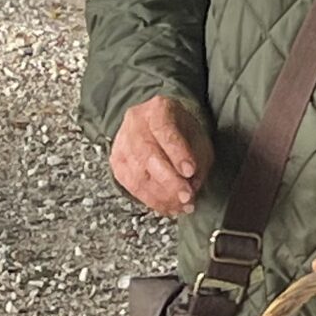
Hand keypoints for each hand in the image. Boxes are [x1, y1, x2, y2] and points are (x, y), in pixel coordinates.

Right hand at [110, 95, 214, 217]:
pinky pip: (131, 186)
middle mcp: (135, 123)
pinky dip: (151, 200)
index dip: (177, 153)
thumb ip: (199, 159)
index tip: (189, 171)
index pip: (164, 130)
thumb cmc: (179, 129)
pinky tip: (166, 206)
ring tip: (180, 205)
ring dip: (161, 196)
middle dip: (169, 181)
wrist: (157, 125)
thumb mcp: (198, 136)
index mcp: (158, 109)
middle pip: (147, 155)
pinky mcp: (117, 162)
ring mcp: (122, 143)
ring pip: (138, 174)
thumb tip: (192, 185)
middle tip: (186, 196)